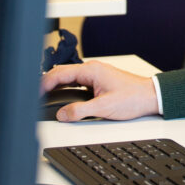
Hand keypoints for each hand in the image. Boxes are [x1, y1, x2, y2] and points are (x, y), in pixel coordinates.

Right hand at [40, 61, 159, 121]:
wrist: (150, 96)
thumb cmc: (133, 97)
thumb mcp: (103, 108)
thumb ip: (80, 111)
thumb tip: (62, 114)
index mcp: (91, 71)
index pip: (60, 73)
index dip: (44, 83)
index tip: (34, 93)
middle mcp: (92, 70)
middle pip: (62, 74)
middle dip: (47, 84)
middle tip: (34, 95)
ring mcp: (95, 75)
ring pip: (69, 78)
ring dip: (57, 86)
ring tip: (44, 96)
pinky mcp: (98, 81)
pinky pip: (77, 83)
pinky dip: (66, 89)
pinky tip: (62, 97)